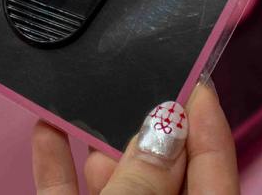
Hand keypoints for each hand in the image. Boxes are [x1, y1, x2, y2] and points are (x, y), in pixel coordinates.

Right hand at [32, 80, 239, 193]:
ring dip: (99, 144)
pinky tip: (46, 127)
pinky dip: (58, 166)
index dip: (209, 127)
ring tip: (90, 98)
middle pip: (163, 173)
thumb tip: (164, 127)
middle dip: (149, 128)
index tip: (197, 80)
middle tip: (140, 79)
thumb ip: (144, 179)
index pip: (215, 175)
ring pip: (117, 182)